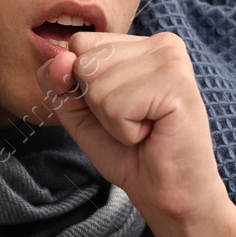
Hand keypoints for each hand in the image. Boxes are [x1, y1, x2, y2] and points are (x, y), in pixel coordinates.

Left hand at [36, 31, 235, 236]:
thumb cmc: (130, 153)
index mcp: (141, 44)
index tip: (119, 109)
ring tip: (143, 129)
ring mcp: (171, 60)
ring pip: (97, 83)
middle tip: (133, 122)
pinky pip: (116, 105)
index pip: (78, 44)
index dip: (82, 86)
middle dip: (96, 104)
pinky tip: (152, 133)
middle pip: (84, 61)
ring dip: (112, 120)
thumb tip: (61, 57)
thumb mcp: (79, 113)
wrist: (166, 193)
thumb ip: (59, 82)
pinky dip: (124, 131)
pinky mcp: (177, 84)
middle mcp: (161, 43)